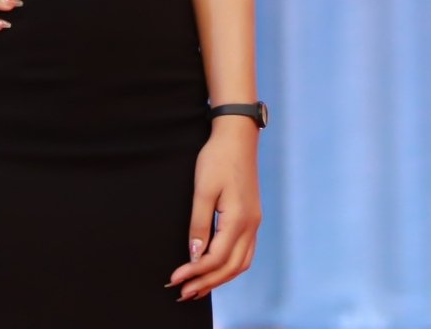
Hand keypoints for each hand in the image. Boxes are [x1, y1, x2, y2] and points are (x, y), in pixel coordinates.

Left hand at [168, 119, 260, 300]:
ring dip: (219, 278)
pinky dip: (230, 266)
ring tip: (198, 288)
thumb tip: (194, 254)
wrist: (238, 137)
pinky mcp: (251, 218)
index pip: (216, 257)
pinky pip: (244, 252)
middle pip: (231, 267)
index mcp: (238, 219)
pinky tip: (215, 269)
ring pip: (241, 263)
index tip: (175, 279)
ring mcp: (254, 222)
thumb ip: (199, 225)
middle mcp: (251, 225)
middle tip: (184, 293)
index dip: (195, 272)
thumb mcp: (203, 190)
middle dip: (207, 283)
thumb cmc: (218, 159)